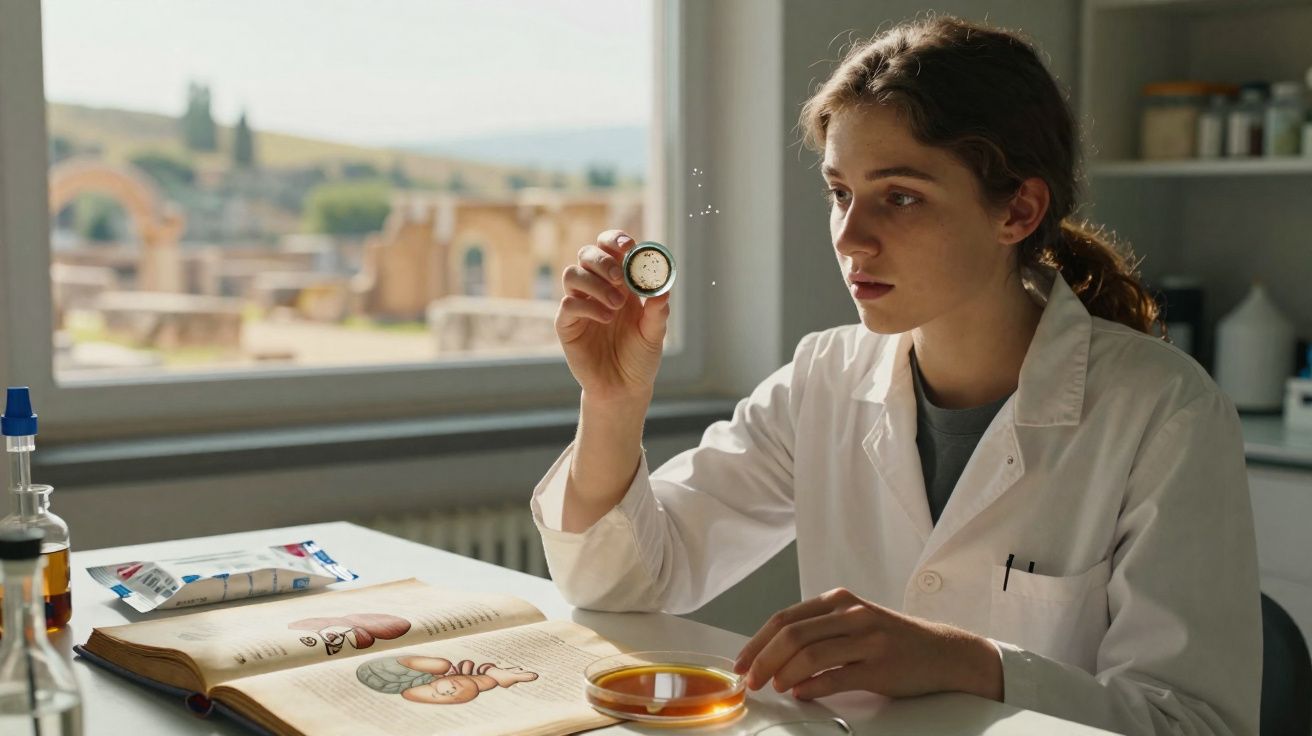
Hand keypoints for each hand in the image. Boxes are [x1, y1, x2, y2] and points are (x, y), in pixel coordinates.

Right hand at [555, 230, 670, 403]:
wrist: (624, 387)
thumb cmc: (640, 356)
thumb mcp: (654, 333)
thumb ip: (658, 311)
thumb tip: (664, 289)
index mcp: (620, 282)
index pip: (610, 248)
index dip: (615, 240)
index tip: (628, 245)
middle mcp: (596, 288)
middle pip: (587, 254)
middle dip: (603, 260)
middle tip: (619, 277)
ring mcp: (580, 305)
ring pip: (572, 273)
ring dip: (594, 283)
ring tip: (616, 305)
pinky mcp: (567, 324)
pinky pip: (568, 303)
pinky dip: (587, 306)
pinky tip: (606, 319)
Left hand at [732, 587, 1003, 700]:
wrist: (944, 652)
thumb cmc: (893, 639)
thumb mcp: (854, 622)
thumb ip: (819, 631)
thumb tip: (773, 653)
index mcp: (839, 601)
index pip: (785, 618)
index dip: (757, 641)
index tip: (741, 661)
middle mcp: (852, 615)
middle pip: (792, 634)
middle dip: (763, 659)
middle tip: (749, 679)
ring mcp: (867, 640)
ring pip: (810, 655)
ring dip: (783, 673)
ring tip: (772, 686)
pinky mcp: (880, 667)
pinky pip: (836, 678)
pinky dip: (811, 687)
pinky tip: (800, 693)